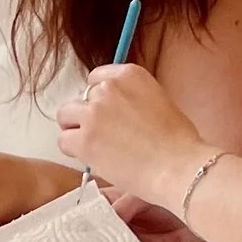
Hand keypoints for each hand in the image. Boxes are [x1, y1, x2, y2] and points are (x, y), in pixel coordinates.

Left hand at [55, 64, 202, 214]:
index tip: (107, 114)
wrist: (178, 166)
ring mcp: (94, 113)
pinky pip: (64, 141)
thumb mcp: (158, 101)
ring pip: (66, 116)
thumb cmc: (177, 142)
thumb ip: (131, 98)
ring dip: (76, 130)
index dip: (99, 98)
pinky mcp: (84, 139)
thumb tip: (115, 111)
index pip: (97, 78)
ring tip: (95, 147)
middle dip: (88, 115)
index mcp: (129, 74)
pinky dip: (74, 151)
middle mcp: (109, 89)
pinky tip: (93, 158)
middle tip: (104, 136)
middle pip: (81, 98)